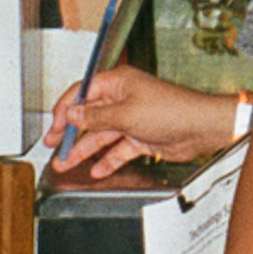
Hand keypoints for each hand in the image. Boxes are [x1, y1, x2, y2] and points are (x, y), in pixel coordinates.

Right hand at [45, 64, 240, 177]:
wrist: (200, 128)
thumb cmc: (172, 110)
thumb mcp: (126, 113)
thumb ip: (96, 117)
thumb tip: (73, 114)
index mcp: (119, 83)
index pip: (83, 93)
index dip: (66, 109)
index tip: (53, 125)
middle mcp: (124, 99)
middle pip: (89, 116)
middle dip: (70, 132)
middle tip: (52, 144)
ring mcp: (132, 119)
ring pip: (101, 135)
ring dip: (84, 150)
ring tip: (66, 162)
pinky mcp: (141, 137)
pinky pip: (118, 149)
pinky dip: (107, 160)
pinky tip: (96, 170)